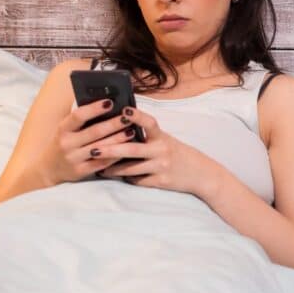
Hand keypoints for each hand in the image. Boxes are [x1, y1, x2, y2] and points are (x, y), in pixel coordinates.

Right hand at [40, 99, 138, 184]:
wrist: (49, 168)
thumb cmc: (64, 142)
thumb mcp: (67, 130)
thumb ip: (82, 120)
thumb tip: (107, 104)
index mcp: (63, 129)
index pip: (78, 116)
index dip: (94, 108)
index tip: (110, 102)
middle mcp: (66, 144)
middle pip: (95, 132)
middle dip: (114, 123)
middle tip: (128, 117)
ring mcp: (73, 159)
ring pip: (101, 148)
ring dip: (118, 139)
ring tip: (131, 130)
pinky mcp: (80, 171)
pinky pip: (102, 163)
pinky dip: (115, 155)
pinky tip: (126, 148)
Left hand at [96, 107, 224, 199]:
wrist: (200, 173)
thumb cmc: (178, 153)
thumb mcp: (167, 140)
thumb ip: (148, 135)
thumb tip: (123, 127)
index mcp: (163, 137)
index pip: (150, 123)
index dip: (138, 116)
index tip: (124, 110)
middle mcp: (162, 151)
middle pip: (132, 150)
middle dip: (110, 149)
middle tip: (93, 148)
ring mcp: (161, 167)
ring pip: (130, 169)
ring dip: (112, 169)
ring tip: (98, 167)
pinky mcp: (160, 182)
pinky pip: (138, 180)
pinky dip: (127, 178)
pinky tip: (118, 176)